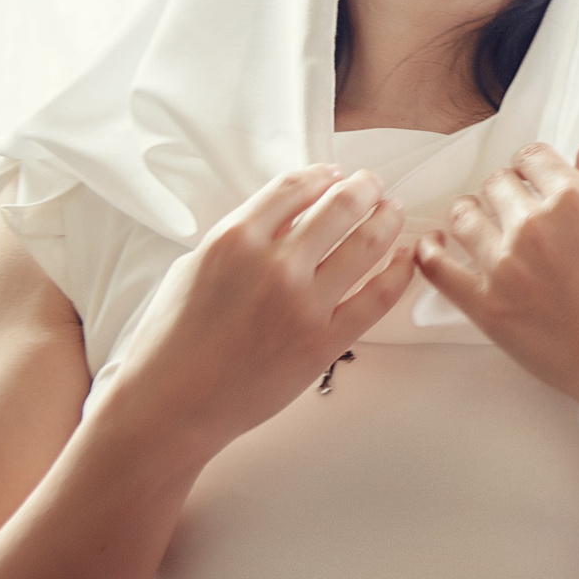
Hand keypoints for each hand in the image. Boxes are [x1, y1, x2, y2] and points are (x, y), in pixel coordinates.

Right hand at [108, 167, 414, 456]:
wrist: (170, 405)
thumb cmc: (171, 340)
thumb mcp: (194, 268)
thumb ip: (239, 240)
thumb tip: (280, 220)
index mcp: (234, 240)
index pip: (293, 188)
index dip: (321, 174)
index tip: (334, 173)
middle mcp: (275, 266)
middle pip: (340, 206)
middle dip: (364, 188)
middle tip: (373, 185)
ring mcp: (304, 304)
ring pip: (367, 244)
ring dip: (387, 219)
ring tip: (394, 210)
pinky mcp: (325, 342)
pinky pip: (378, 298)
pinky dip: (400, 272)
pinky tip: (408, 258)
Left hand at [417, 143, 578, 413]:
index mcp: (576, 199)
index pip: (531, 157)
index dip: (531, 165)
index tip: (531, 178)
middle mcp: (535, 225)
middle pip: (495, 184)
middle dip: (503, 190)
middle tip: (509, 206)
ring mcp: (505, 266)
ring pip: (462, 217)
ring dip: (469, 214)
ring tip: (476, 223)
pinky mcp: (485, 305)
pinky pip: (437, 269)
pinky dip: (429, 252)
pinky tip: (432, 246)